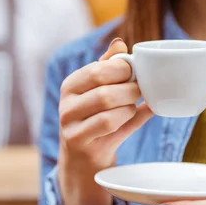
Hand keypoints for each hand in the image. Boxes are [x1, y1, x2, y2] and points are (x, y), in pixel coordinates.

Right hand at [58, 38, 153, 204]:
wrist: (83, 161)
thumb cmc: (95, 119)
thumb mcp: (98, 91)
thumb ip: (108, 67)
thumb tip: (119, 43)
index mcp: (70, 86)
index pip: (97, 70)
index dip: (122, 69)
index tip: (135, 72)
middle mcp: (66, 105)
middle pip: (105, 91)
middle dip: (130, 89)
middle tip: (140, 90)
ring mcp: (71, 127)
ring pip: (109, 111)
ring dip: (129, 107)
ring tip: (134, 105)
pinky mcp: (82, 145)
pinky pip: (111, 128)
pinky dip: (129, 119)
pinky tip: (133, 115)